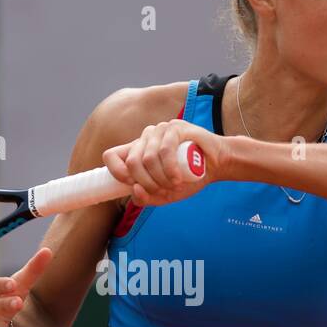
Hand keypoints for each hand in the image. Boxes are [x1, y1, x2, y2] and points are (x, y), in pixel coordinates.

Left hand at [102, 119, 225, 205]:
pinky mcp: (175, 127)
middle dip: (147, 183)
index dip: (117, 173)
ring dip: (161, 179)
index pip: (110, 156)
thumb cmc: (189, 178)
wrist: (216, 165)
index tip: (133, 186)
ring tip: (175, 184)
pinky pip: (164, 150)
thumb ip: (146, 198)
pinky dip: (170, 169)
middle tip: (164, 190)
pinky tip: (178, 178)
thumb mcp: (164, 195)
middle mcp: (145, 138)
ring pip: (147, 159)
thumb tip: (134, 190)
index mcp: (137, 151)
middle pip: (131, 162)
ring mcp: (159, 131)